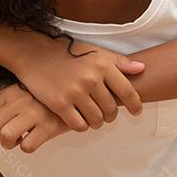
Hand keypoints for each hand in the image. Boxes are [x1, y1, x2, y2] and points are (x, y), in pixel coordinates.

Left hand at [0, 83, 70, 152]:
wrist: (75, 93)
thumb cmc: (45, 97)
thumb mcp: (24, 91)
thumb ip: (8, 102)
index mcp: (11, 91)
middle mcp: (20, 101)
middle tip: (2, 140)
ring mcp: (35, 113)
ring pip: (7, 136)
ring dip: (8, 145)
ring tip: (16, 142)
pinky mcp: (49, 126)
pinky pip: (27, 146)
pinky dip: (27, 147)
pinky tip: (33, 140)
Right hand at [13, 40, 145, 131]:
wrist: (35, 54)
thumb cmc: (67, 53)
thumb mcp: (94, 51)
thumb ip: (118, 61)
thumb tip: (141, 68)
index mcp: (102, 65)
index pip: (128, 91)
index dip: (135, 105)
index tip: (136, 111)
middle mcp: (90, 79)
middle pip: (111, 110)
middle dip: (110, 114)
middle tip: (105, 113)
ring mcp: (74, 93)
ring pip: (96, 120)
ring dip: (97, 122)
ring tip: (92, 116)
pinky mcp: (59, 104)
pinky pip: (79, 125)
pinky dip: (81, 125)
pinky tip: (79, 118)